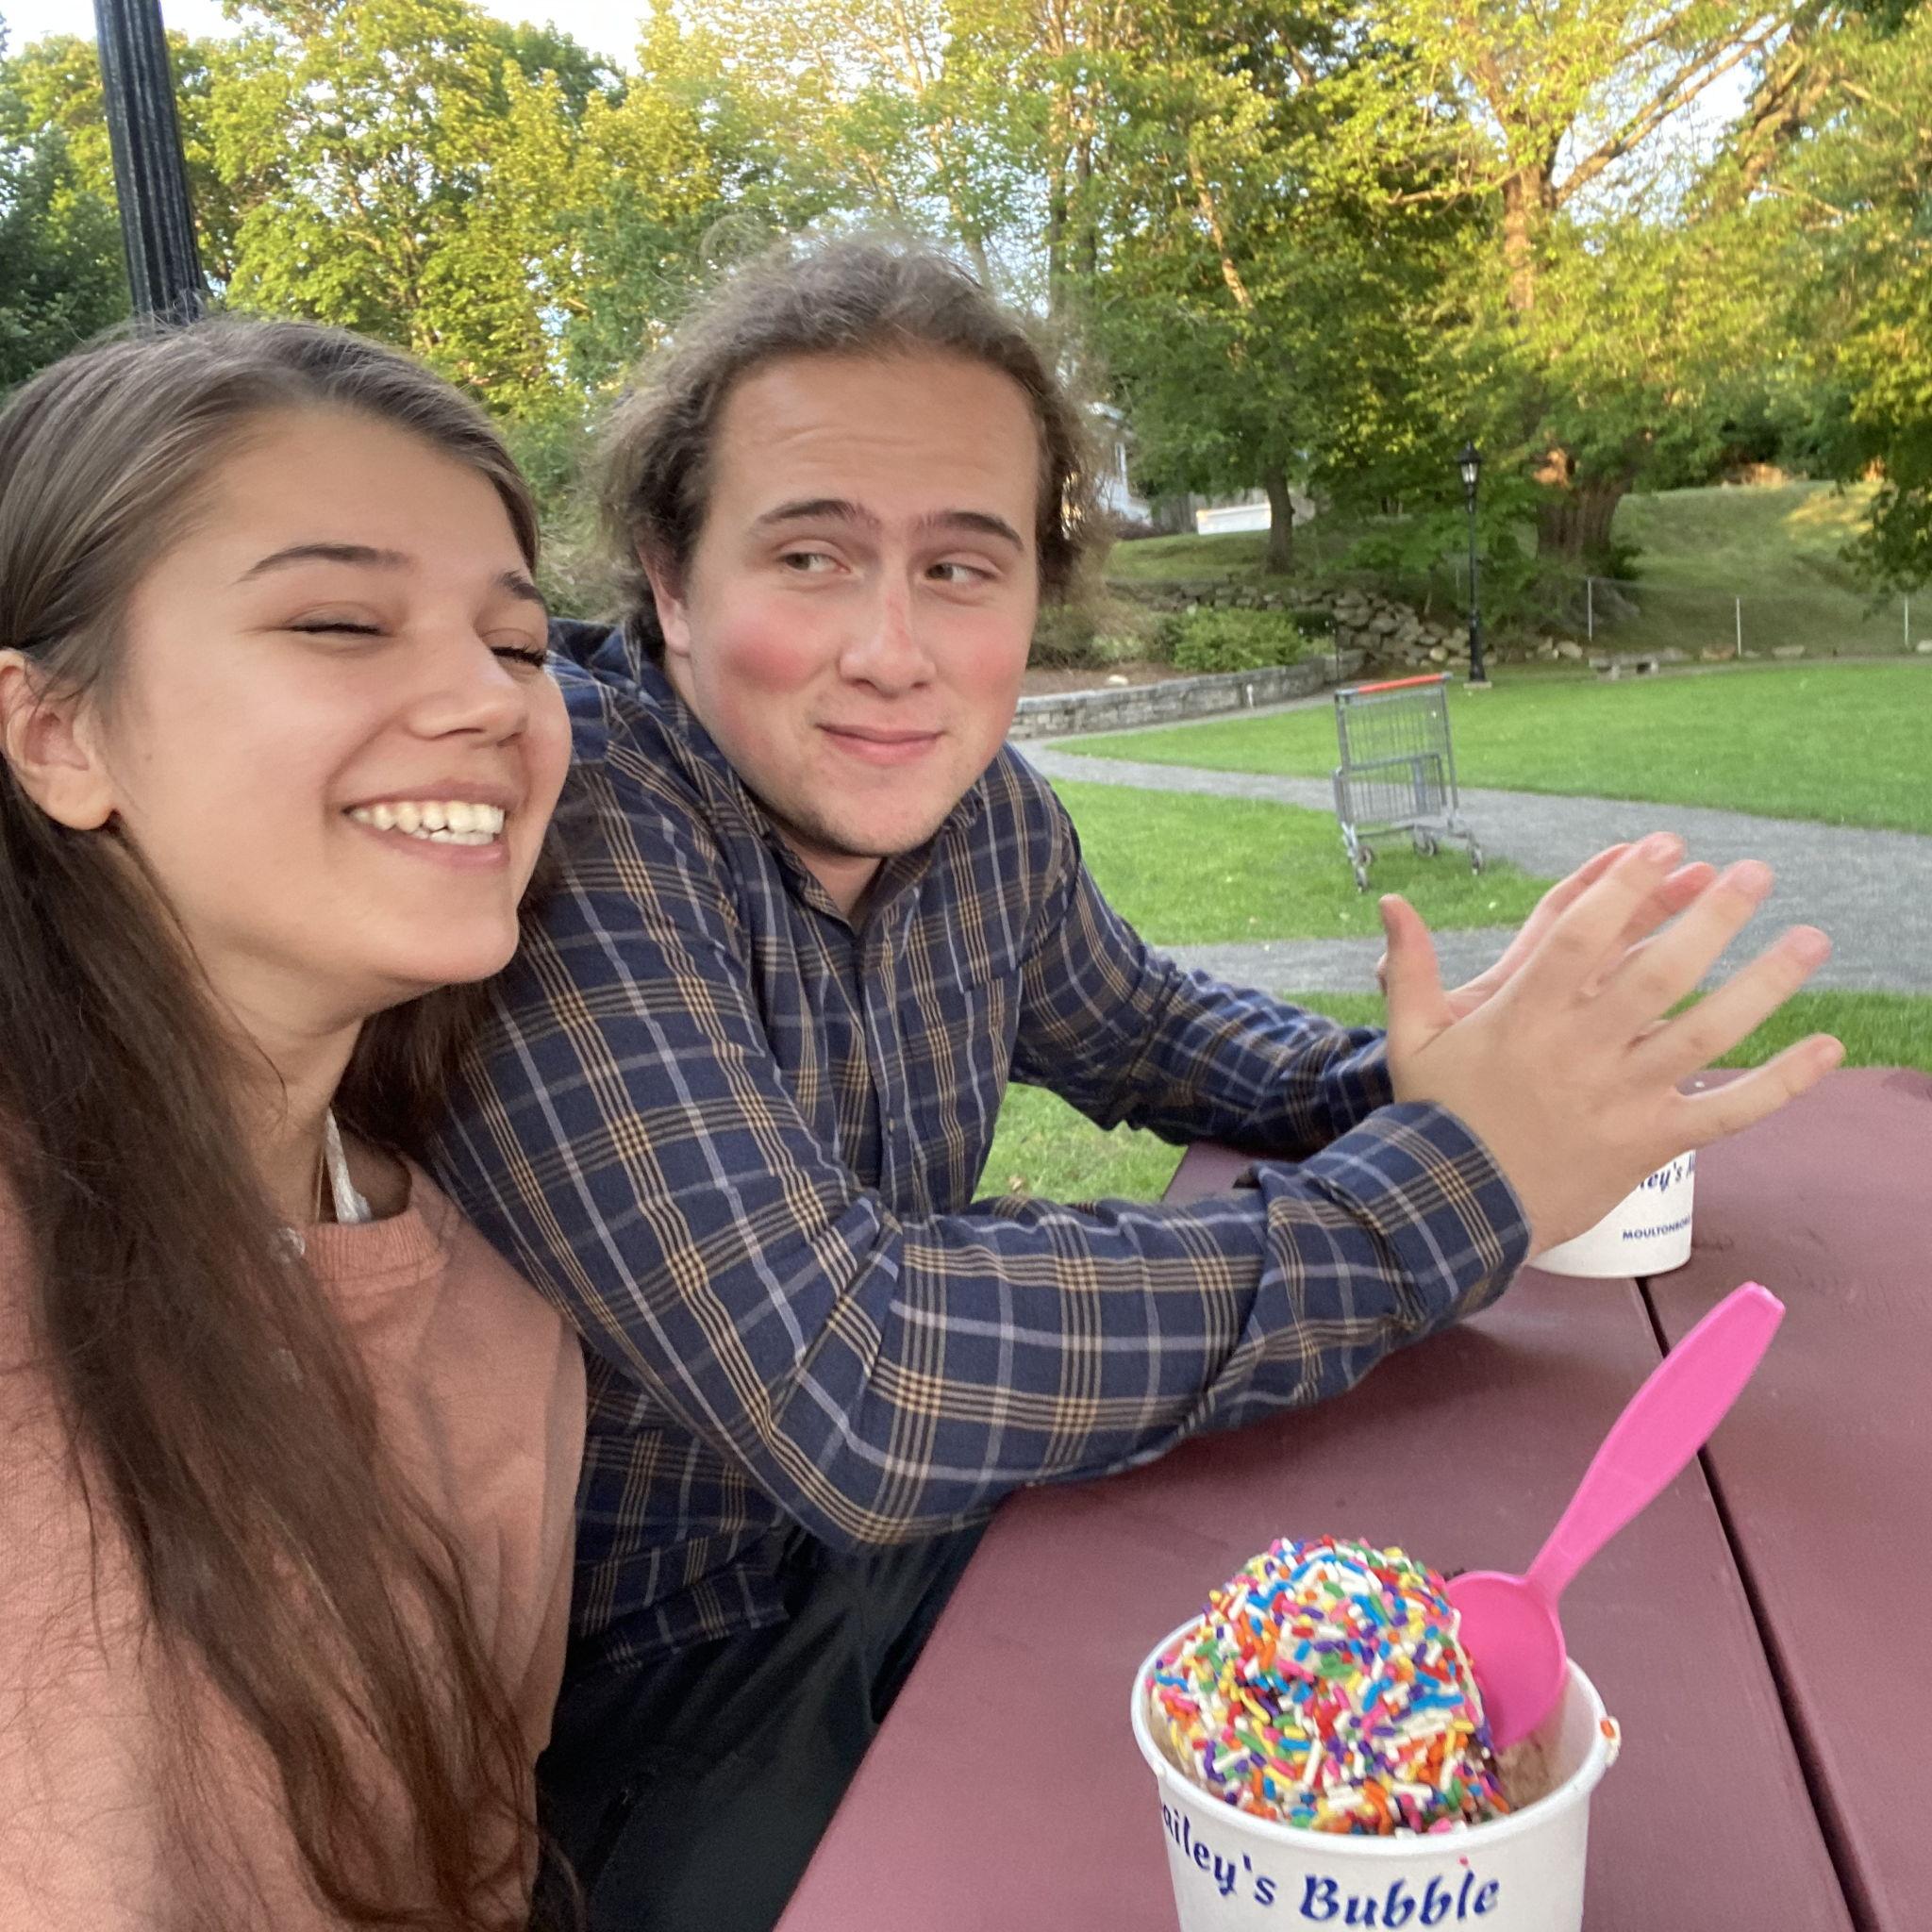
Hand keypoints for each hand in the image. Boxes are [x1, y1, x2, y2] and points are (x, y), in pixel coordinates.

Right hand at [1379, 835, 1841, 1253]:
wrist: (1452, 1212)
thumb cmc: (1435, 1117)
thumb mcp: (1411, 1038)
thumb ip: (1410, 967)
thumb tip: (1392, 901)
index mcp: (1524, 1015)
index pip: (1582, 934)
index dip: (1624, 886)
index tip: (1662, 846)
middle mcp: (1579, 1050)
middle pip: (1658, 973)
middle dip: (1712, 918)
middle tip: (1755, 873)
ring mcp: (1619, 1098)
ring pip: (1705, 1035)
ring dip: (1763, 984)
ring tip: (1810, 939)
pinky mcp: (1649, 1143)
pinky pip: (1726, 1112)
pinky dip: (1782, 1082)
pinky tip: (1827, 1047)